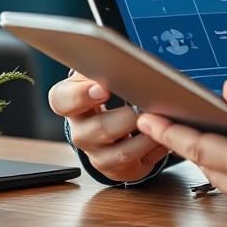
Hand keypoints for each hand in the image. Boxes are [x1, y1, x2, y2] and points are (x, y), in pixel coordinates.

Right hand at [48, 71, 168, 182]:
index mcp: (71, 102)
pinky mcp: (116, 170)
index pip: (62, 99)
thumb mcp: (103, 76)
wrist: (113, 128)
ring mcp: (97, 154)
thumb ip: (106, 67)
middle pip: (96, 129)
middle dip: (122, 120)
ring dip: (143, 138)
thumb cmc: (110, 92)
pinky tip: (165, 138)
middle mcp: (80, 131)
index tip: (103, 88)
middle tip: (139, 110)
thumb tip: (127, 57)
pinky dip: (155, 150)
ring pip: (119, 153)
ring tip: (160, 124)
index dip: (80, 96)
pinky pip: (137, 164)